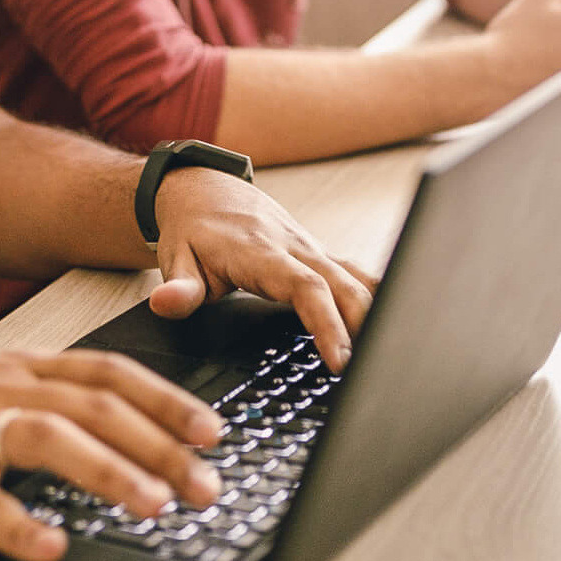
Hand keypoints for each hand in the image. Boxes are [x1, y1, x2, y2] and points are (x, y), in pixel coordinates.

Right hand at [0, 349, 222, 560]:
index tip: (213, 429)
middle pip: (94, 406)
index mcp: (13, 367)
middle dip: (160, 443)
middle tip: (206, 484)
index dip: (165, 399)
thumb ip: (38, 397)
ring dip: (110, 472)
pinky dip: (20, 527)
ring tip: (156, 506)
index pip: (106, 371)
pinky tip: (52, 548)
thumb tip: (114, 426)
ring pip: (49, 440)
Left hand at [147, 169, 376, 373]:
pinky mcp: (318, 253)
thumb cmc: (192, 227)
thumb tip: (166, 304)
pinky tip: (394, 322)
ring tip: (392, 356)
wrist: (204, 188)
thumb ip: (178, 287)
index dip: (327, 323)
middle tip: (374, 372)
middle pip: (345, 285)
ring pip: (358, 278)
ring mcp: (311, 248)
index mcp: (261, 252)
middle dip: (365, 326)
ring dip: (379, 312)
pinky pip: (356, 273)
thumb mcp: (175, 257)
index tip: (339, 360)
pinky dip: (379, 295)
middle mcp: (295, 248)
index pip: (305, 288)